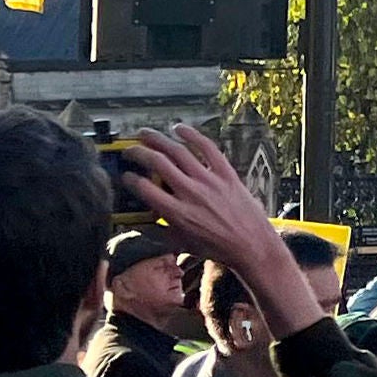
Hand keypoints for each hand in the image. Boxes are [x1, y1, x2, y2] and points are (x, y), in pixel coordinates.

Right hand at [124, 126, 321, 340]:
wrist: (251, 245)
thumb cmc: (216, 247)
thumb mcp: (180, 242)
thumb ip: (160, 227)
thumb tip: (142, 217)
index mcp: (176, 213)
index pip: (144, 189)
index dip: (129, 179)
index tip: (125, 175)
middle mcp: (190, 193)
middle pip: (157, 163)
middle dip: (137, 153)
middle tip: (128, 149)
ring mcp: (209, 181)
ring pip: (178, 151)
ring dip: (158, 139)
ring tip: (144, 133)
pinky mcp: (226, 173)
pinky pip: (208, 148)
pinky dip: (192, 135)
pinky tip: (179, 129)